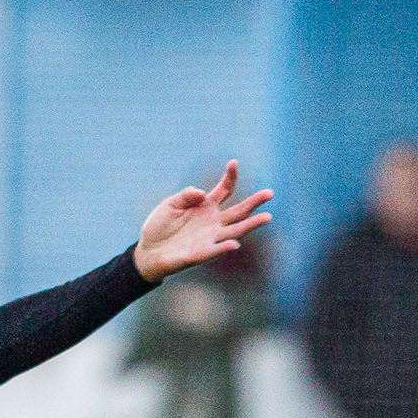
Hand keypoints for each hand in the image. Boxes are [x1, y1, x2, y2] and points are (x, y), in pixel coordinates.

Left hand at [134, 161, 272, 282]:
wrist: (148, 251)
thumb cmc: (160, 226)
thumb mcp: (170, 204)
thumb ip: (186, 195)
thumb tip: (202, 194)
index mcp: (206, 206)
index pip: (225, 189)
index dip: (230, 176)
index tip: (234, 163)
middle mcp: (213, 221)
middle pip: (238, 210)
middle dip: (254, 202)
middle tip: (270, 193)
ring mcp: (209, 238)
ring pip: (235, 230)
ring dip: (251, 225)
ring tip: (267, 217)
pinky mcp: (201, 254)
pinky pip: (216, 250)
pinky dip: (225, 247)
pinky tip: (235, 244)